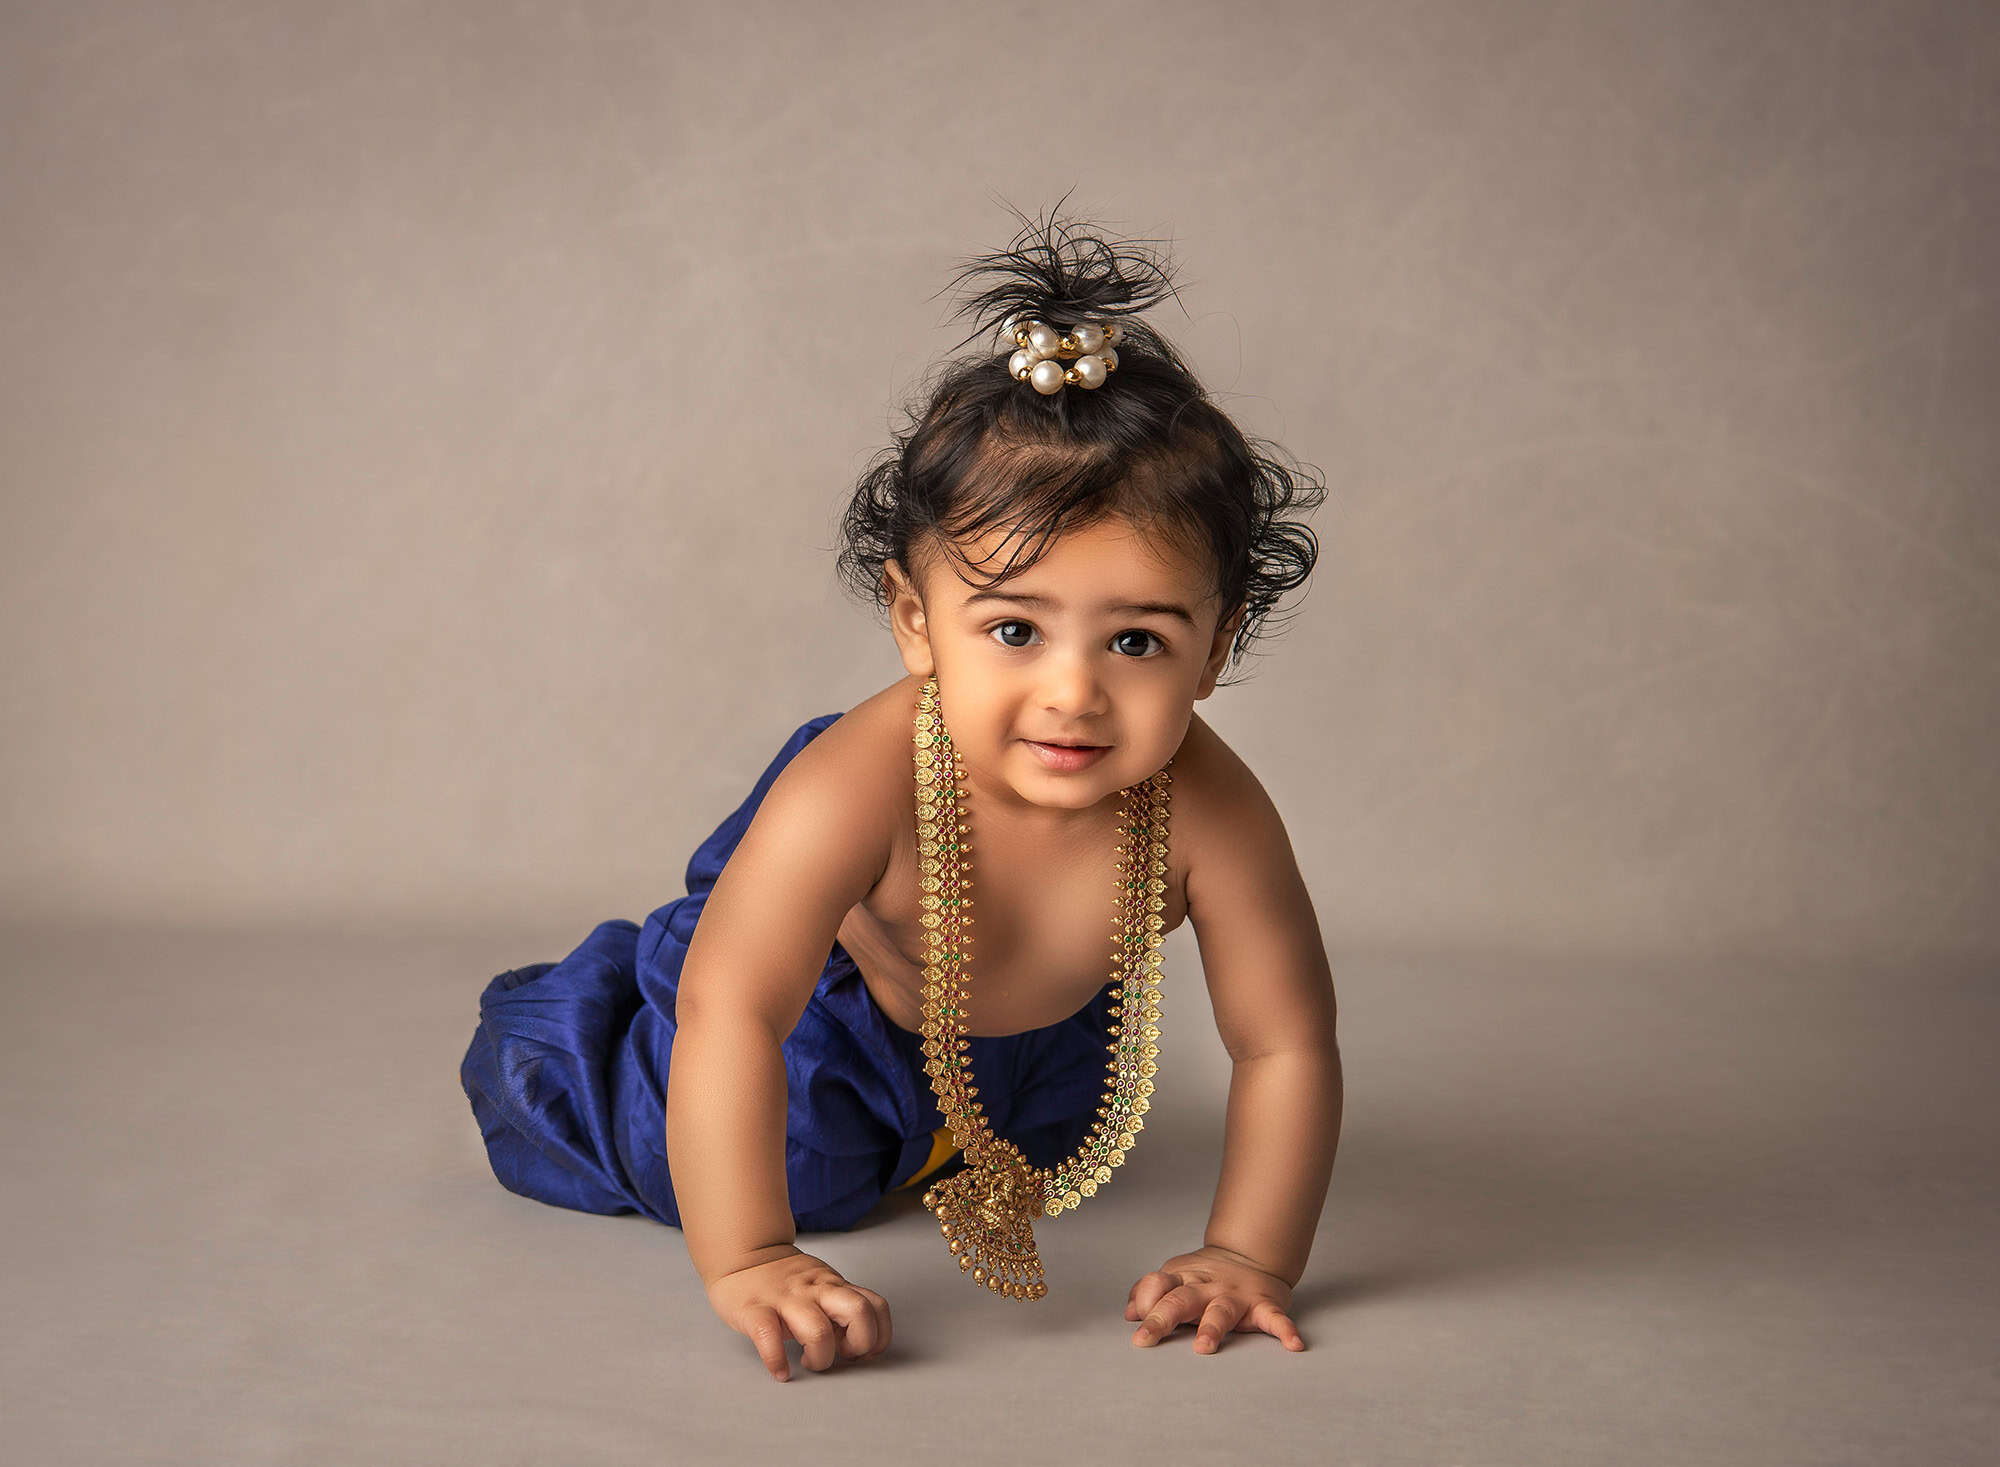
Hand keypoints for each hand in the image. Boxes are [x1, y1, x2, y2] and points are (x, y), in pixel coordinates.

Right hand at [705, 1247, 892, 1381]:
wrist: (743, 1256)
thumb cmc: (785, 1278)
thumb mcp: (821, 1284)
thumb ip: (841, 1307)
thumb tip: (861, 1341)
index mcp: (834, 1285)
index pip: (876, 1306)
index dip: (878, 1335)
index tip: (864, 1351)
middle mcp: (815, 1289)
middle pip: (858, 1312)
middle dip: (859, 1344)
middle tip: (842, 1355)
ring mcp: (786, 1299)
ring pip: (818, 1330)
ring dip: (820, 1357)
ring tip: (809, 1361)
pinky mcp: (755, 1310)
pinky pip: (768, 1337)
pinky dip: (776, 1361)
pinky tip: (780, 1370)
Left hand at [1124, 1244, 1305, 1354]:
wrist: (1251, 1253)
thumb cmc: (1205, 1276)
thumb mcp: (1175, 1277)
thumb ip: (1151, 1293)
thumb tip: (1128, 1311)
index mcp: (1183, 1279)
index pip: (1158, 1285)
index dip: (1145, 1299)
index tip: (1134, 1319)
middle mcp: (1207, 1286)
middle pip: (1180, 1300)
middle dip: (1162, 1318)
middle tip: (1145, 1338)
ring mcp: (1235, 1295)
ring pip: (1220, 1311)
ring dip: (1211, 1328)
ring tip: (1204, 1347)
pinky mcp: (1263, 1305)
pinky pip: (1275, 1319)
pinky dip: (1285, 1331)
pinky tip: (1293, 1344)